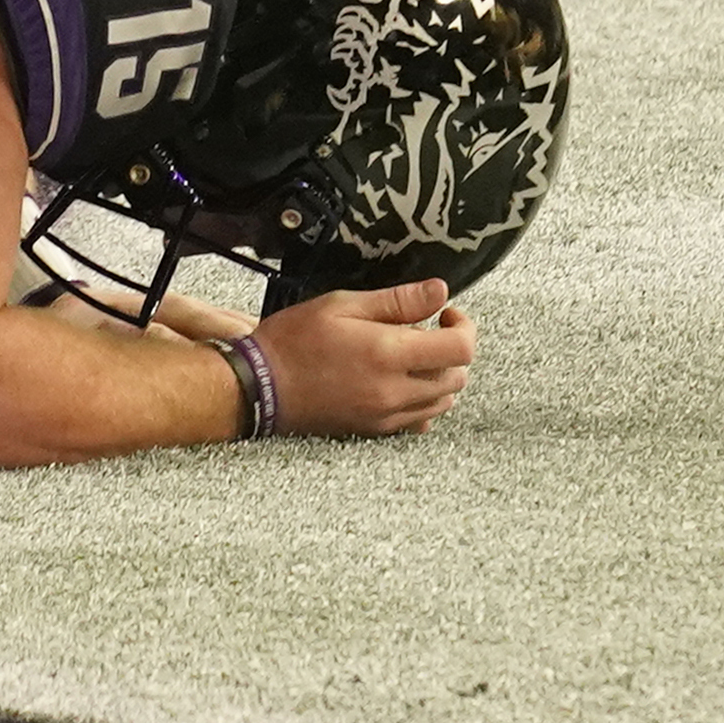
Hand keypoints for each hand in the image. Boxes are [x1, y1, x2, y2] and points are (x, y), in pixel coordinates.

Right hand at [252, 279, 475, 437]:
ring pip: (443, 401)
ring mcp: (386, 416)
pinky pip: (419, 421)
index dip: (464, 326)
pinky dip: (422, 402)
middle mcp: (394, 391)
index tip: (445, 314)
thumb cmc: (294, 340)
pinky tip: (400, 383)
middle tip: (427, 330)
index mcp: (388, 354)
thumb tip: (440, 291)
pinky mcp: (375, 431)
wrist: (260, 387)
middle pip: (457, 377)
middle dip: (452, 350)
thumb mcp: (343, 305)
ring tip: (411, 356)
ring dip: (439, 376)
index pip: (460, 349)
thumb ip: (397, 301)